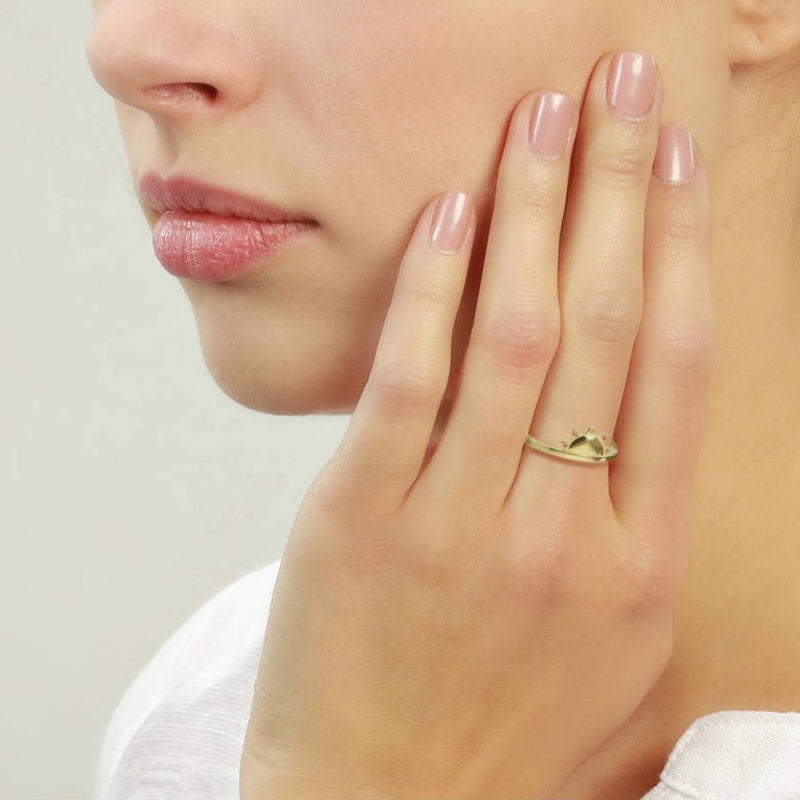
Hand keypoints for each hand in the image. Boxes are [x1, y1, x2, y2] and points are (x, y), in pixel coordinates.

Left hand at [240, 49, 712, 799]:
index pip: (679, 367)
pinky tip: (449, 213)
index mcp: (641, 562)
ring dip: (532, 211)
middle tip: (620, 85)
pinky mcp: (365, 518)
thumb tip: (641, 424)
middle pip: (610, 324)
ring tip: (540, 117)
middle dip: (618, 188)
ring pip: (514, 334)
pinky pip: (408, 380)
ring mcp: (462, 522)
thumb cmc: (502, 730)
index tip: (675, 159)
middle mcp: (567, 532)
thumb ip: (635, 538)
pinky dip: (432, 288)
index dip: (682, 246)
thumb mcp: (614, 651)